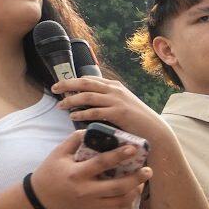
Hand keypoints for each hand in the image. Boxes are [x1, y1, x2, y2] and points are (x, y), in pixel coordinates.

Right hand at [28, 130, 150, 208]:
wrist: (41, 199)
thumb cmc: (50, 172)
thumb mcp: (58, 153)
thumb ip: (74, 140)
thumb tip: (93, 131)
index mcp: (76, 174)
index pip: (102, 164)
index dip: (119, 155)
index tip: (133, 148)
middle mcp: (86, 191)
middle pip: (118, 187)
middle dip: (137, 178)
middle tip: (148, 170)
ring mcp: (92, 204)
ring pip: (121, 201)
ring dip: (135, 191)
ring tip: (140, 182)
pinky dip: (128, 203)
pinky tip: (131, 193)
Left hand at [51, 77, 167, 144]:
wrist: (154, 129)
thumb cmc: (135, 118)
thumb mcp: (121, 102)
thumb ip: (106, 98)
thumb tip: (86, 98)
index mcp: (114, 86)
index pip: (89, 79)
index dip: (72, 81)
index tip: (60, 84)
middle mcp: (114, 90)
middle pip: (84, 83)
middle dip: (67, 85)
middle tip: (54, 89)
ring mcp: (117, 101)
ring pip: (87, 97)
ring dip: (71, 100)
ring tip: (61, 106)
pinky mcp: (119, 113)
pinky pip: (95, 111)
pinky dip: (82, 114)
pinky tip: (73, 117)